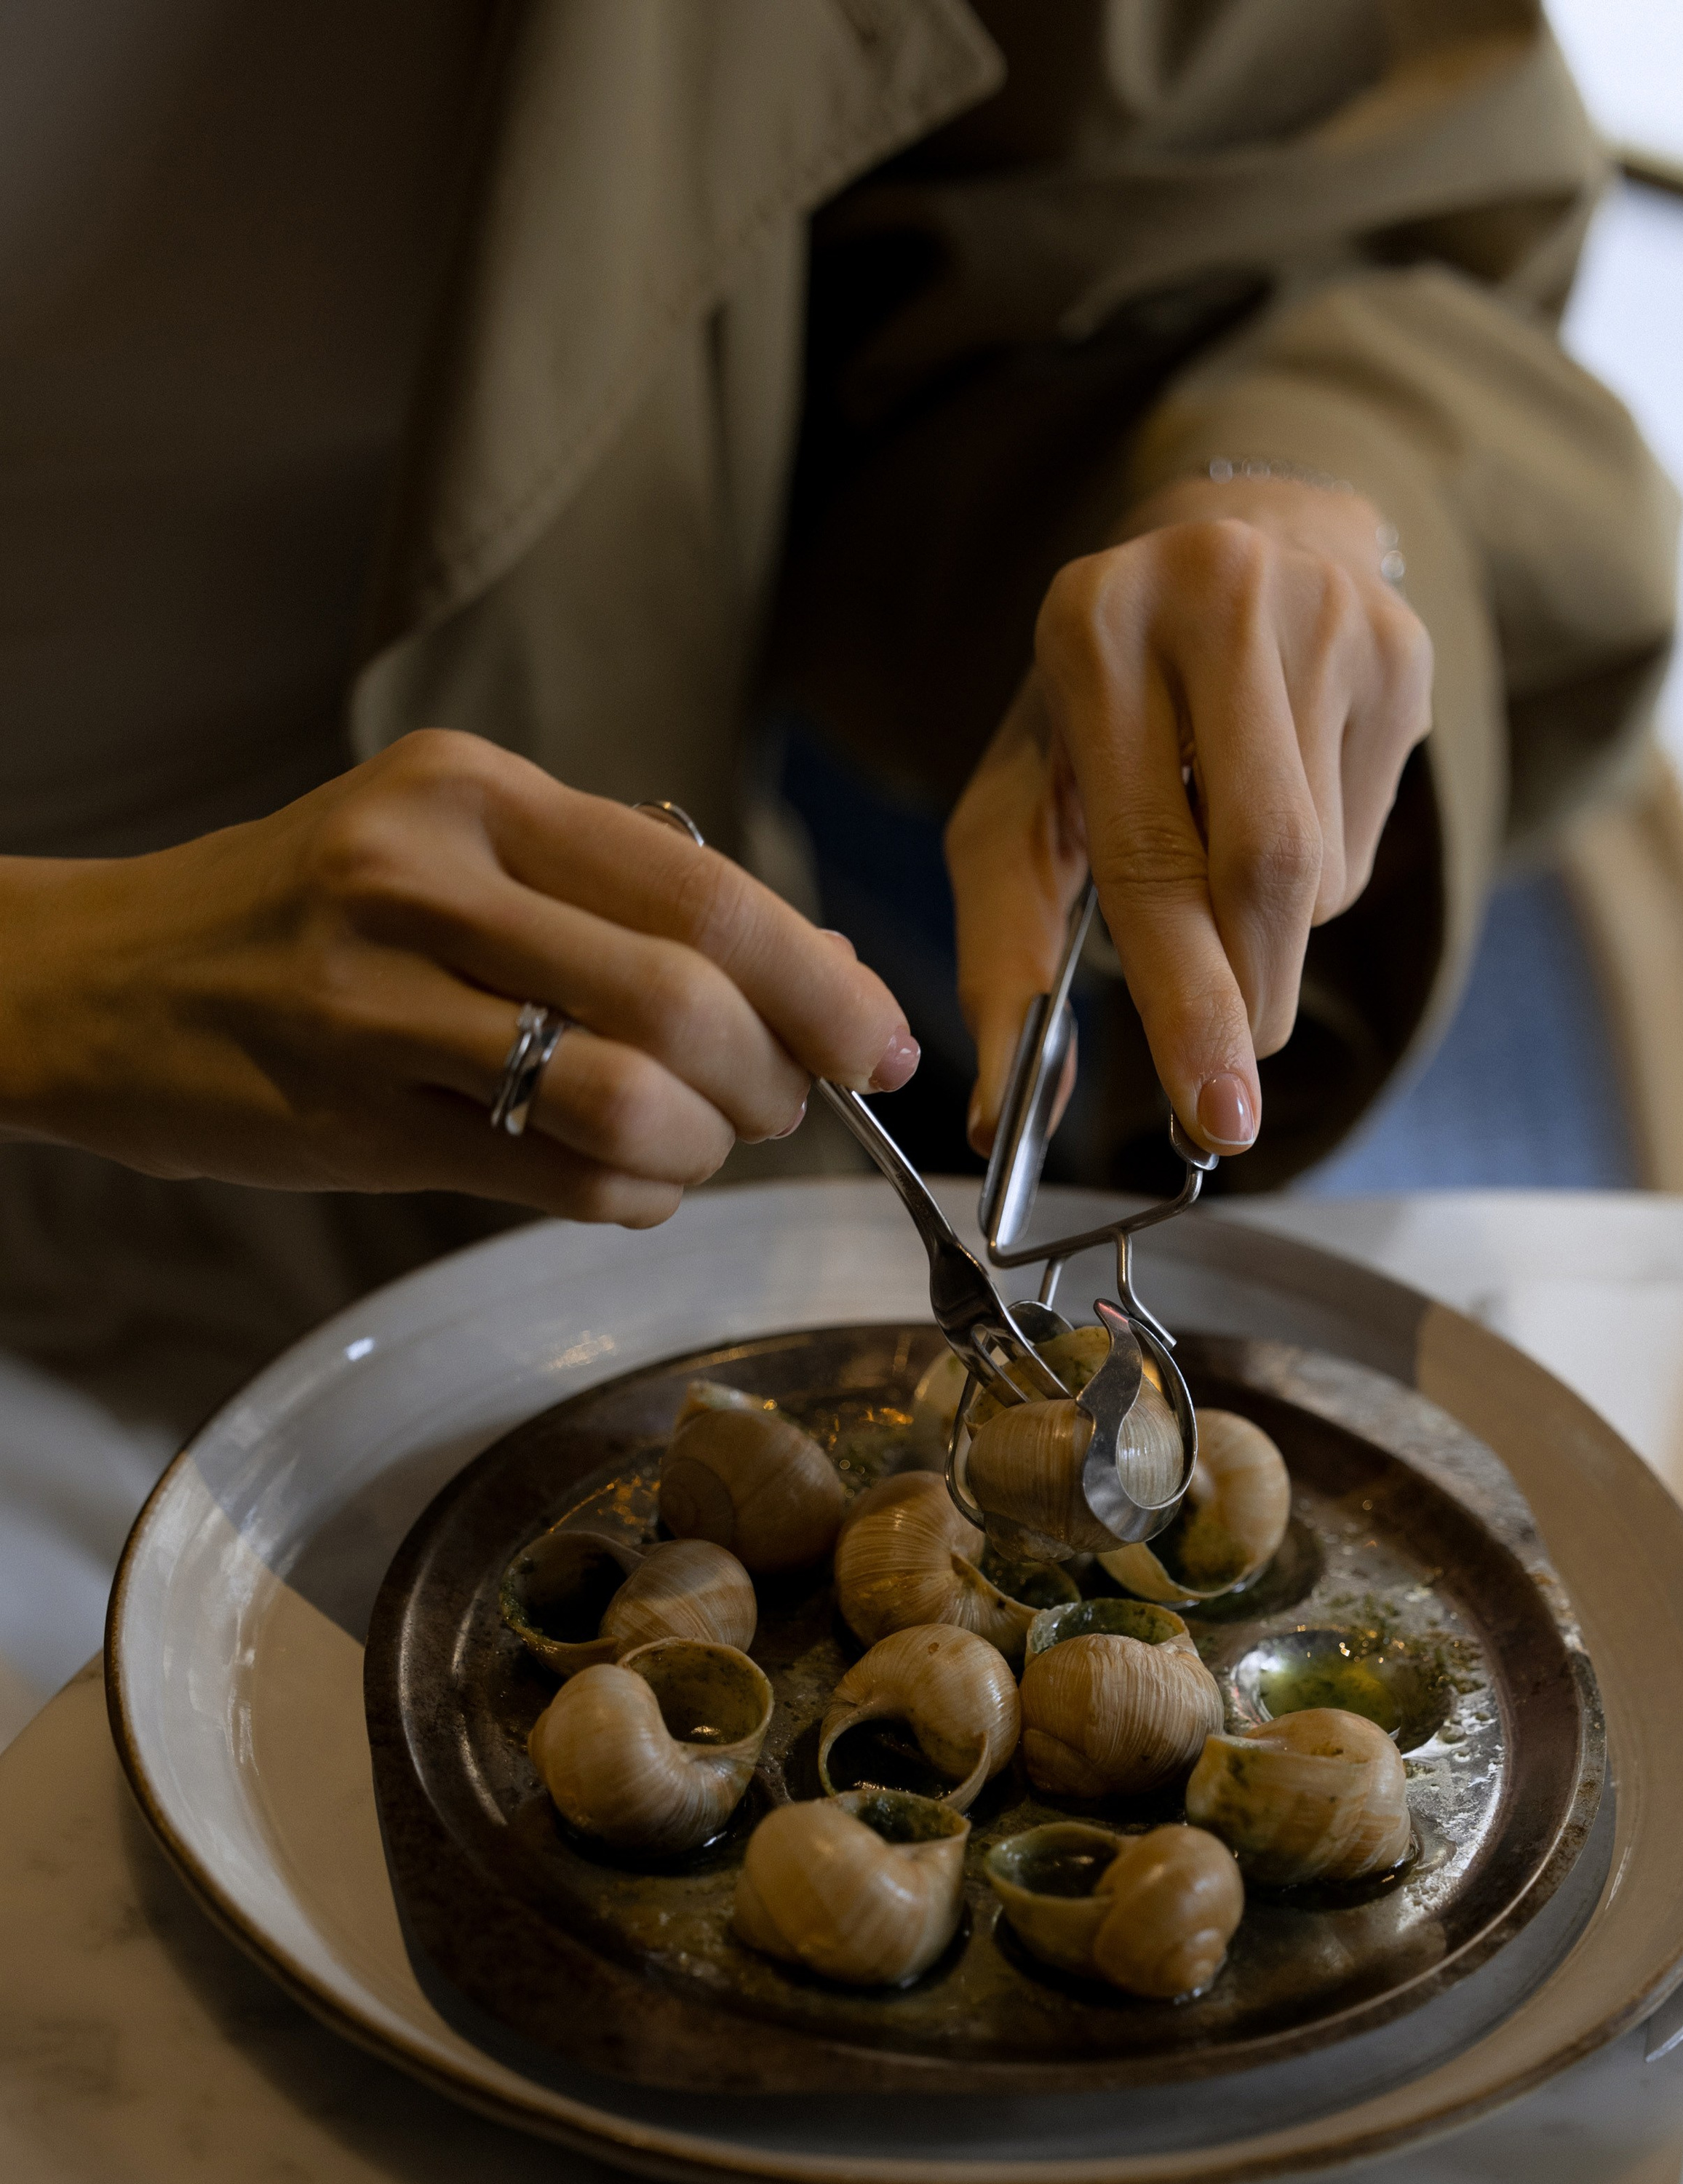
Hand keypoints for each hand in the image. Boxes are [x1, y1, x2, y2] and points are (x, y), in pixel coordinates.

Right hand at [0, 731, 917, 1224]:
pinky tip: (624, 1175)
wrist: (103, 983)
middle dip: (777, 1077)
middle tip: (782, 1101)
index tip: (881, 1039)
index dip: (823, 981)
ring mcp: (379, 1003)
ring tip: (694, 1141)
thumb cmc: (306, 917)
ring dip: (705, 1147)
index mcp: (471, 791)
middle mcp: (423, 878)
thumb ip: (626, 897)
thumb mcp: (455, 848)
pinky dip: (635, 1196)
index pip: (703, 889)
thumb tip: (822, 970)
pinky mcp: (357, 1119)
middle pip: (687, 1000)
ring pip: (630, 1101)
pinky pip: (561, 1181)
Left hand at [946, 474, 1431, 1156]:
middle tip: (1226, 1090)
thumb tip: (997, 1114)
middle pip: (1264, 867)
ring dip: (1271, 936)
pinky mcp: (1403, 649)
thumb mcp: (1019, 806)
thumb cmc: (1099, 713)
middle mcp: (1216, 597)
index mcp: (1092, 628)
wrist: (1217, 551)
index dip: (1186, 997)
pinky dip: (1318, 882)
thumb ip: (1004, 953)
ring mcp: (1327, 613)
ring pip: (1322, 872)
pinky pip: (1367, 839)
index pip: (1151, 855)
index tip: (1215, 1113)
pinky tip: (1282, 807)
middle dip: (1246, 999)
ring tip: (1219, 874)